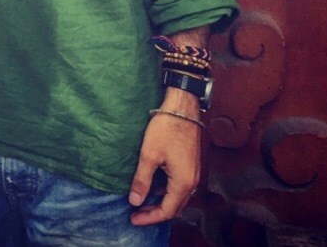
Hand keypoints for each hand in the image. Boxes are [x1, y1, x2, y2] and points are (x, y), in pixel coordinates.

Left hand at [128, 106, 200, 225]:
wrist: (182, 107)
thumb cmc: (166, 128)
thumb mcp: (149, 154)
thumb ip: (142, 180)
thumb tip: (134, 201)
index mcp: (183, 182)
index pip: (167, 211)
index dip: (149, 218)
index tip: (133, 219)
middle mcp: (193, 181)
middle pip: (175, 207)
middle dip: (155, 213)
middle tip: (136, 213)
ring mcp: (194, 172)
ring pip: (178, 197)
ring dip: (161, 202)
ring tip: (143, 201)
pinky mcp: (192, 164)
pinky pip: (180, 186)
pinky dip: (167, 191)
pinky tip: (155, 185)